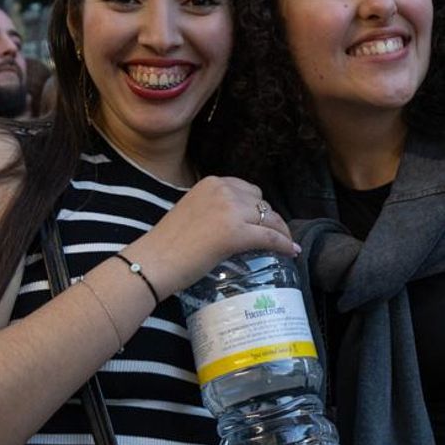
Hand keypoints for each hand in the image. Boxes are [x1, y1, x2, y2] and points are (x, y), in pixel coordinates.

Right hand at [123, 176, 297, 295]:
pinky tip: (290, 252)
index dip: (259, 208)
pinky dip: (283, 244)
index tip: (263, 221)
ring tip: (286, 245)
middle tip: (275, 236)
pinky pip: (270, 237)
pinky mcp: (236, 233)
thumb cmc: (167, 245)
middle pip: (261, 203)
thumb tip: (236, 221)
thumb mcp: (192, 211)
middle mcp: (222, 190)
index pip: (247, 190)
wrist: (153, 262)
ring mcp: (230, 210)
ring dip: (281, 232)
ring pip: (270, 219)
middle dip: (270, 219)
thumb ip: (214, 209)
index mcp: (211, 182)